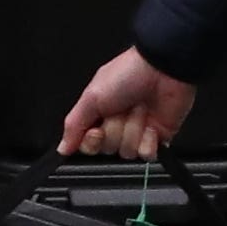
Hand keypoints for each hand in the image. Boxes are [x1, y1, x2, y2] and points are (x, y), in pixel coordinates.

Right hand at [59, 49, 197, 159]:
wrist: (163, 70)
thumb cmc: (128, 73)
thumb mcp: (91, 96)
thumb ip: (74, 125)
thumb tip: (63, 148)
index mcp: (98, 115)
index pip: (88, 146)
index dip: (92, 142)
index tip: (97, 129)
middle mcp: (117, 126)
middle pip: (107, 149)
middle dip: (115, 130)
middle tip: (122, 109)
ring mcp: (137, 132)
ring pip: (127, 152)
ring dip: (133, 130)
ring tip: (140, 109)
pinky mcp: (157, 138)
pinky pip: (147, 155)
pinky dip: (148, 141)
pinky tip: (152, 125)